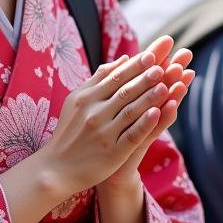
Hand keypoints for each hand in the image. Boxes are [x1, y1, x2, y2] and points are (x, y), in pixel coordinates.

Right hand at [39, 37, 182, 195]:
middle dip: (144, 78)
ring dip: (149, 98)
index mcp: (86, 98)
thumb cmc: (69, 130)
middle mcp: (94, 113)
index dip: (134, 66)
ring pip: (130, 111)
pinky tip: (157, 113)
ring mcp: (104, 133)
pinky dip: (144, 123)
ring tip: (166, 86)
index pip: (115, 77)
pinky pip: (131, 135)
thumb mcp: (76, 100)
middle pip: (124, 92)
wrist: (57, 167)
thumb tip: (123, 59)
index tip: (151, 55)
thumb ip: (99, 78)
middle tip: (163, 66)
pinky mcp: (112, 152)